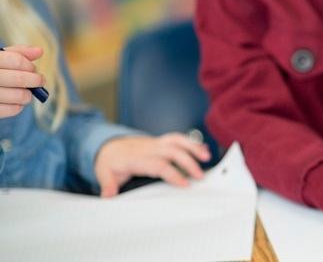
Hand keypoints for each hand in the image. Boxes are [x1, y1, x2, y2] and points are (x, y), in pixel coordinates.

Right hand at [0, 45, 44, 117]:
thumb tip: (39, 51)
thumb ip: (17, 53)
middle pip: (19, 79)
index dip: (29, 66)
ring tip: (27, 93)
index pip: (16, 61)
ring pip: (19, 96)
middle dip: (35, 80)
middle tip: (39, 81)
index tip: (33, 69)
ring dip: (28, 95)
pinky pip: (11, 110)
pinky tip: (16, 103)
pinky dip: (18, 107)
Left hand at [94, 133, 210, 196]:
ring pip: (177, 141)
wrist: (111, 146)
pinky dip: (191, 142)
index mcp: (136, 158)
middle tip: (199, 176)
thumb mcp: (104, 173)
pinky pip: (178, 138)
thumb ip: (108, 185)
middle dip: (188, 162)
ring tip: (207, 156)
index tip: (184, 184)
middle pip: (172, 152)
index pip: (158, 165)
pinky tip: (203, 149)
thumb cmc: (111, 161)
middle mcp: (148, 148)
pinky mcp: (162, 141)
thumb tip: (108, 196)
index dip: (172, 174)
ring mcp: (156, 143)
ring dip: (193, 147)